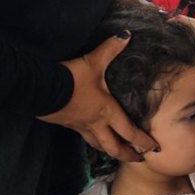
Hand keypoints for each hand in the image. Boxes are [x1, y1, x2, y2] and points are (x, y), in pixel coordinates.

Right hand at [40, 34, 155, 159]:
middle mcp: (95, 123)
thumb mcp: (93, 61)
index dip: (143, 141)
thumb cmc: (70, 78)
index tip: (155, 149)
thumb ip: (110, 48)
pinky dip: (94, 141)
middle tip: (139, 160)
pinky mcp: (67, 125)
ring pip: (98, 145)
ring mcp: (80, 126)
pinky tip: (94, 137)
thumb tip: (127, 35)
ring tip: (118, 153)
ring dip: (110, 151)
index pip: (129, 132)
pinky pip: (84, 137)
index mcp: (106, 112)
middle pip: (114, 147)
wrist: (39, 88)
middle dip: (128, 155)